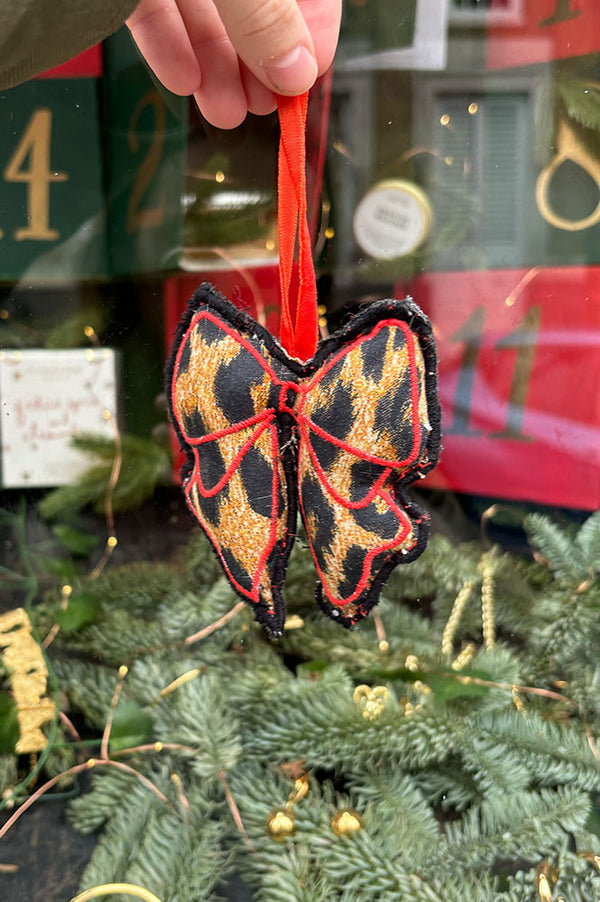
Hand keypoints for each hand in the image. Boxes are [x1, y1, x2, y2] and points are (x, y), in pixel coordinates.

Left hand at [126, 0, 340, 128]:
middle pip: (255, 10)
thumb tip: (295, 73)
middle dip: (256, 65)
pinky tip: (182, 81)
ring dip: (215, 68)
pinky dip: (168, 45)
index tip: (305, 83)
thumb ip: (264, 16)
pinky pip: (155, 8)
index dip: (314, 35)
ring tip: (223, 111)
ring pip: (205, 13)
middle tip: (260, 108)